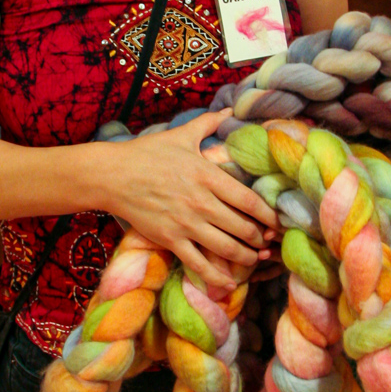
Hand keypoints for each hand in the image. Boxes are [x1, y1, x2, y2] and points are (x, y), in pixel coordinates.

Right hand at [108, 110, 278, 289]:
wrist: (114, 175)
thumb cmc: (148, 152)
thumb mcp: (182, 134)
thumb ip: (209, 123)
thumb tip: (231, 110)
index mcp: (208, 175)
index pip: (249, 200)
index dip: (268, 215)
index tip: (277, 223)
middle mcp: (201, 202)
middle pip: (242, 227)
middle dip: (260, 239)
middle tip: (269, 243)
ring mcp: (186, 223)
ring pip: (226, 248)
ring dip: (246, 257)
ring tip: (255, 258)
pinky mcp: (170, 240)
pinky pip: (199, 264)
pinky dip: (217, 276)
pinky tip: (230, 281)